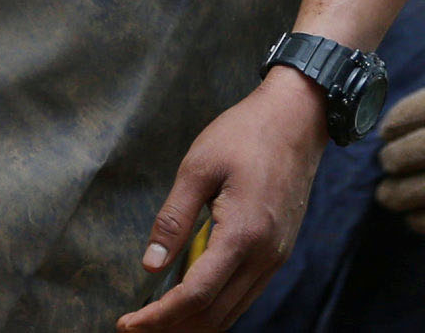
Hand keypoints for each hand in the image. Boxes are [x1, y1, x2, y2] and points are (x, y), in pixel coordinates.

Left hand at [116, 71, 326, 331]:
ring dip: (193, 322)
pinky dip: (215, 305)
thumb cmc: (246, 132)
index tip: (126, 323)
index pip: (195, 296)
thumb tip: (150, 266)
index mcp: (243, 233)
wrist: (298, 114)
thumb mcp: (199, 166)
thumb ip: (173, 219)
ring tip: (158, 315)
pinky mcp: (280, 249)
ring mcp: (277, 255)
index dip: (157, 318)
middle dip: (170, 327)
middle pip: (213, 315)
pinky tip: (192, 293)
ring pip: (231, 312)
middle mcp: (265, 254)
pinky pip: (245, 294)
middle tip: (136, 324)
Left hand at [375, 83, 424, 235]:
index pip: (419, 107)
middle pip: (413, 149)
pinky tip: (417, 220)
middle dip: (392, 162)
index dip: (394, 123)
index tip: (386, 134)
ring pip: (423, 188)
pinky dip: (423, 221)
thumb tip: (419, 125)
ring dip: (398, 195)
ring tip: (391, 197)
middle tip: (388, 169)